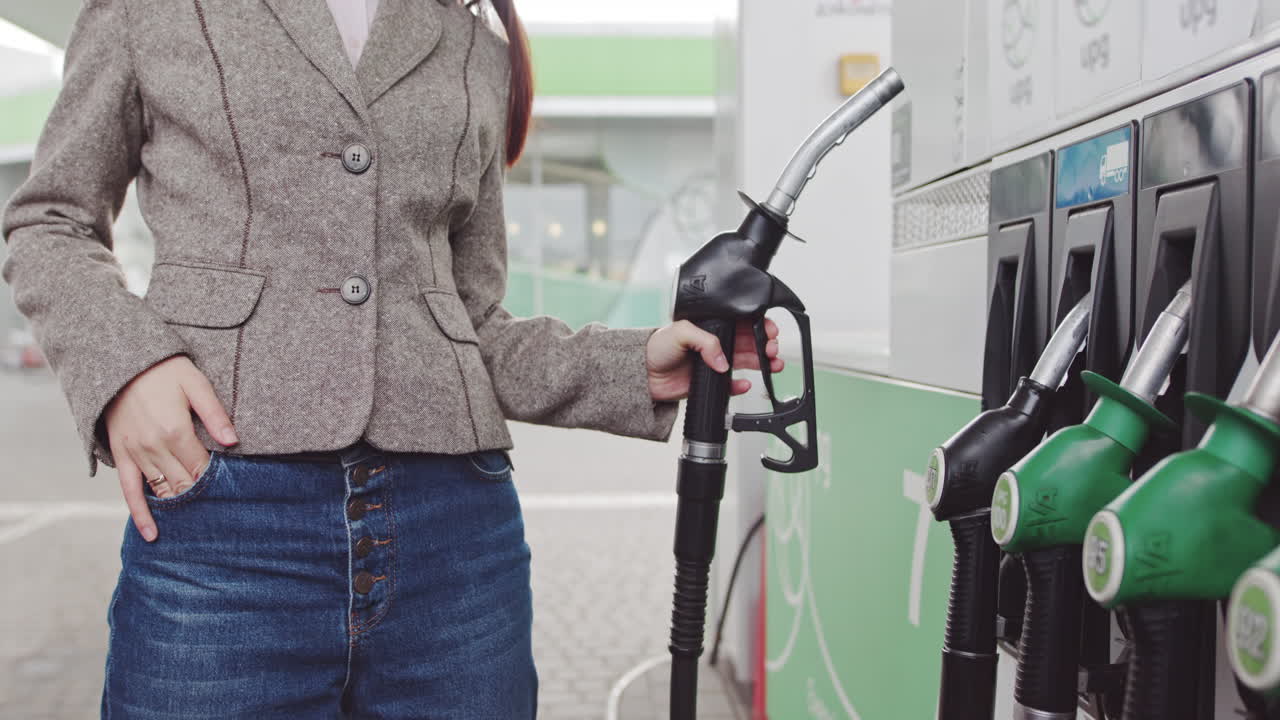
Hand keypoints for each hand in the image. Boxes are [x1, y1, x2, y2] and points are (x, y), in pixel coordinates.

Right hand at [103, 355, 238, 541]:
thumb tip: (233, 442)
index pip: (202, 468)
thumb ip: (215, 414)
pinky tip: (152, 534)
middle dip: (203, 496)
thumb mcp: (196, 384)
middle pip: (184, 483)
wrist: (120, 361)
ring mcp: (135, 454)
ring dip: (180, 507)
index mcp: (176, 431)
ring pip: (161, 490)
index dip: (218, 481)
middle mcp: (154, 447)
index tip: (233, 489)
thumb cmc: (165, 370)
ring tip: (198, 525)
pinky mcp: (121, 455)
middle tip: (222, 511)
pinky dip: (140, 514)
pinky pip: (129, 491)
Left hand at [646, 318, 783, 401]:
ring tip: (773, 365)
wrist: (642, 375)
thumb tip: (723, 360)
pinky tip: (747, 383)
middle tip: (772, 349)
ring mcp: (714, 363)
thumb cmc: (656, 347)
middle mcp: (715, 343)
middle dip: (765, 345)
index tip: (770, 331)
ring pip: (745, 361)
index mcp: (710, 325)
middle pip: (748, 342)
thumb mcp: (681, 332)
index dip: (758, 325)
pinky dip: (741, 385)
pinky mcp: (710, 382)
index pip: (740, 323)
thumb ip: (706, 341)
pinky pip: (731, 385)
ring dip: (761, 363)